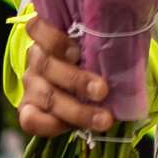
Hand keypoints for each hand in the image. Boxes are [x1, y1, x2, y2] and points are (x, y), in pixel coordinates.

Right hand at [18, 16, 113, 136]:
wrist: (83, 83)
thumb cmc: (93, 57)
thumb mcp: (97, 45)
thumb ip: (104, 41)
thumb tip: (128, 37)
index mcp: (49, 36)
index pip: (37, 28)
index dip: (53, 40)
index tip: (77, 52)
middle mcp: (36, 58)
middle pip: (47, 66)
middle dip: (77, 81)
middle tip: (102, 91)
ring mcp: (31, 84)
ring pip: (46, 96)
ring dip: (76, 110)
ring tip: (104, 119)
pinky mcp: (29, 109)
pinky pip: (30, 119)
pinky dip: (51, 126)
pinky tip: (73, 128)